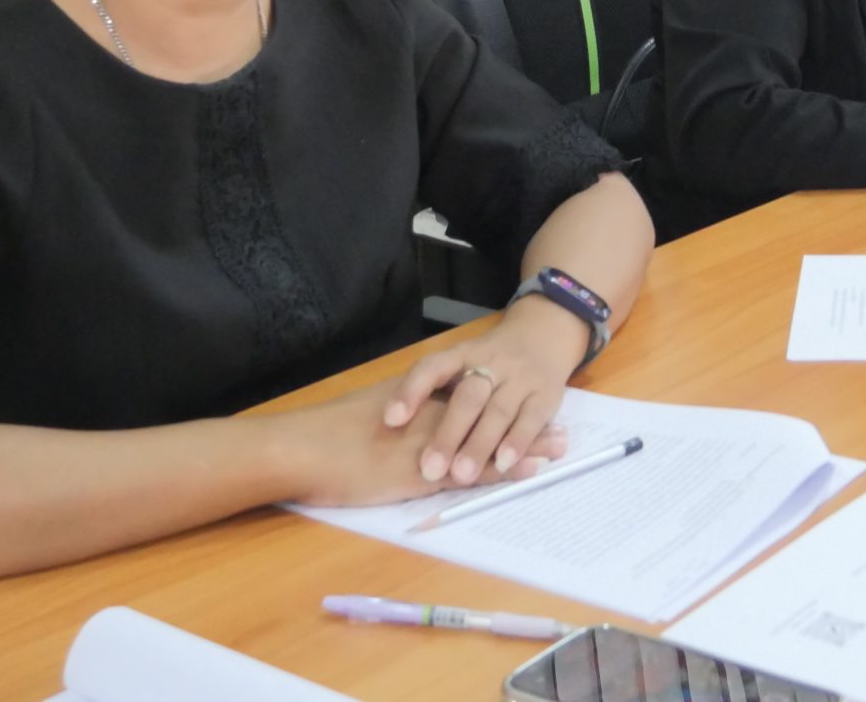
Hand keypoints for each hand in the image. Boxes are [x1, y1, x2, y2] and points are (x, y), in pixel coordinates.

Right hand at [273, 371, 569, 508]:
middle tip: (560, 422)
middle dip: (523, 419)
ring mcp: (430, 443)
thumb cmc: (323, 434)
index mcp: (414, 396)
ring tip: (562, 445)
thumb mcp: (365, 411)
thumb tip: (400, 417)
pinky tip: (530, 469)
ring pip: (490, 439)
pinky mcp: (424, 473)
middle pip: (489, 412)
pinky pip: (474, 470)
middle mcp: (429, 413)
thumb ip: (391, 410)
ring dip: (526, 444)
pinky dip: (505, 468)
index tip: (525, 398)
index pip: (467, 392)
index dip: (498, 397)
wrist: (303, 448)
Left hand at [376, 298, 595, 488]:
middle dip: (448, 433)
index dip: (411, 392)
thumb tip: (388, 425)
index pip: (433, 367)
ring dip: (479, 444)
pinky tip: (502, 464)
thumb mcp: (461, 362)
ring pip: (498, 411)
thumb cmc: (489, 360)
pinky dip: (517, 443)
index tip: (390, 420)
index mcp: (462, 354)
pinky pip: (530, 420)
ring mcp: (520, 379)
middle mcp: (491, 363)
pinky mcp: (545, 396)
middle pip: (468, 396)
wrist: (544, 335)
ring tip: (461, 475)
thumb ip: (434, 389)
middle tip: (428, 469)